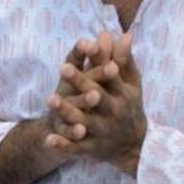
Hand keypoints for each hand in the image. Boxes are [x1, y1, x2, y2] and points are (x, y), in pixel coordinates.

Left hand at [46, 33, 146, 176]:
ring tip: (50, 99)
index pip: (111, 73)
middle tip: (63, 67)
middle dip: (81, 82)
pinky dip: (63, 144)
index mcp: (122, 94)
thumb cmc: (129, 105)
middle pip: (97, 96)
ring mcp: (102, 131)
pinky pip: (76, 147)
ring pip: (83, 121)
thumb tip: (123, 34)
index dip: (99, 59)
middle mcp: (113, 112)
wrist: (135, 146)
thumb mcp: (131, 84)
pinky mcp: (92, 148)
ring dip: (67, 111)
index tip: (86, 43)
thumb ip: (124, 60)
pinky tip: (48, 139)